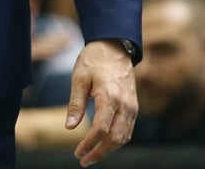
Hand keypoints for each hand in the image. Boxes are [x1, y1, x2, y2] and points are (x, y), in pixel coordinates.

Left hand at [66, 40, 137, 165]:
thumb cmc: (93, 60)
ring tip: (91, 155)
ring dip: (109, 149)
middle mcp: (125, 105)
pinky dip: (117, 140)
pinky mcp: (134, 107)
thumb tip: (70, 127)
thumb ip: (75, 104)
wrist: (115, 47)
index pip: (101, 129)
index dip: (89, 144)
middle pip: (116, 138)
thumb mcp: (79, 78)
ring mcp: (133, 107)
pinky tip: (104, 144)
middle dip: (100, 152)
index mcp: (110, 97)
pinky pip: (128, 129)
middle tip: (83, 160)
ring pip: (124, 137)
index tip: (77, 153)